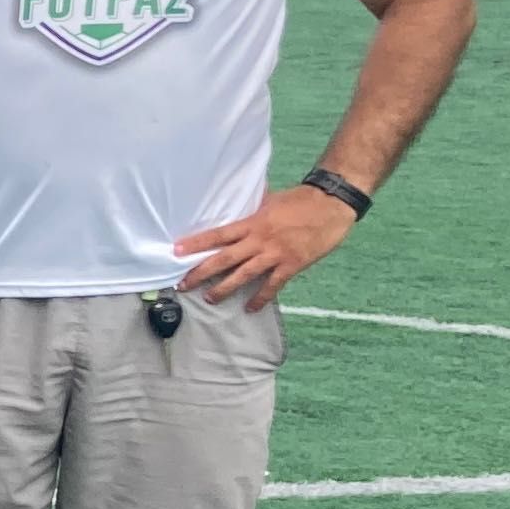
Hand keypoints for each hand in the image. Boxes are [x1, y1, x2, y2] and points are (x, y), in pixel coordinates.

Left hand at [173, 183, 356, 309]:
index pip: (218, 234)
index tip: (176, 251)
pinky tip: (250, 308)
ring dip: (224, 288)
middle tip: (182, 285)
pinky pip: (273, 285)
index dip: (196, 243)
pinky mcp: (292, 264)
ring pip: (244, 275)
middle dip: (201, 273)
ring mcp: (275, 253)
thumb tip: (236, 204)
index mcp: (252, 222)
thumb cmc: (301, 200)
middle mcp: (259, 240)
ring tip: (209, 299)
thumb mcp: (270, 200)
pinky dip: (261, 297)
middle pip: (224, 259)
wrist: (332, 204)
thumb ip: (252, 207)